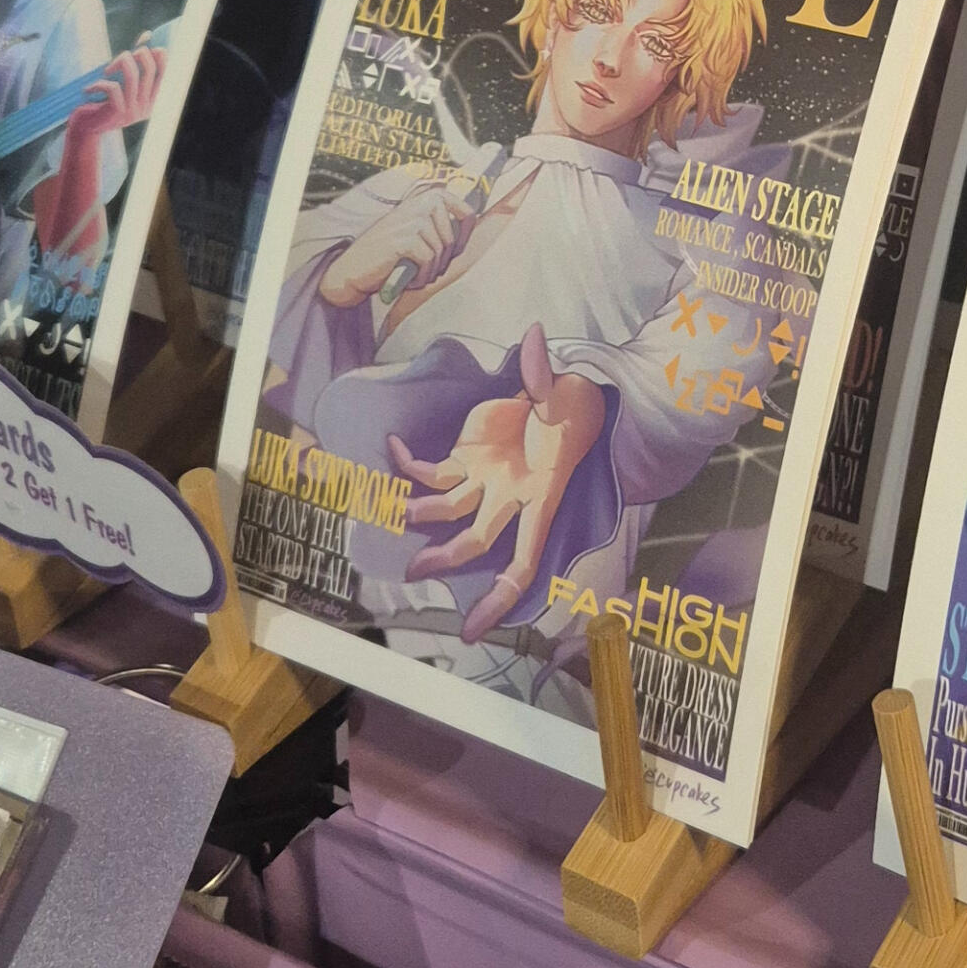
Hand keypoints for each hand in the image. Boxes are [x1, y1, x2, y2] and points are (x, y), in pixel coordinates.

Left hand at [75, 43, 164, 140]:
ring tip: (106, 70)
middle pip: (150, 69)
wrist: (86, 129)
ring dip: (118, 64)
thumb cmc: (102, 101)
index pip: (166, 73)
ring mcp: (134, 111)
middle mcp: (147, 107)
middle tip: (121, 57)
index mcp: (153, 101)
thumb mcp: (122, 83)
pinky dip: (99, 83)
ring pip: (132, 75)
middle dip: (135, 54)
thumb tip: (148, 34)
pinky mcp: (118, 113)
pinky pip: (113, 88)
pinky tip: (89, 90)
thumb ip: (135, 62)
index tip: (144, 42)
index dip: (159, 54)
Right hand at [323, 174, 473, 307]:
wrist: (353, 269)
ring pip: (442, 252)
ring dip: (429, 270)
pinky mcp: (405, 238)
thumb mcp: (419, 231)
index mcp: (429, 196)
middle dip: (441, 260)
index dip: (463, 238)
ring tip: (410, 270)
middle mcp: (423, 201)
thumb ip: (446, 223)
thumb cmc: (390, 254)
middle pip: (454, 239)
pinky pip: (429, 261)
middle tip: (420, 266)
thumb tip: (502, 212)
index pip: (468, 212)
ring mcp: (413, 218)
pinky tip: (405, 276)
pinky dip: (419, 275)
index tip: (448, 252)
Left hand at [397, 334, 606, 636]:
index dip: (498, 598)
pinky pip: (431, 470)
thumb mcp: (565, 391)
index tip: (473, 630)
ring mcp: (485, 480)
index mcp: (538, 494)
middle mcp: (508, 496)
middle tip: (414, 571)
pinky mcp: (467, 458)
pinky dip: (408, 463)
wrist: (570, 396)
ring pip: (445, 511)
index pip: (521, 560)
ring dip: (417, 515)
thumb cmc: (573, 404)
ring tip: (393, 511)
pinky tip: (393, 446)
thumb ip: (544, 374)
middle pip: (473, 541)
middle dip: (444, 559)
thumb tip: (533, 337)